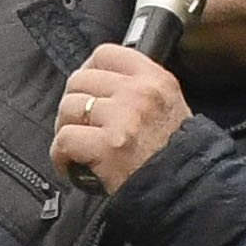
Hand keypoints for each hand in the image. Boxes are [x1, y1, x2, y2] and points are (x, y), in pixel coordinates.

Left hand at [51, 44, 187, 191]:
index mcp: (156, 79)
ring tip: (75, 144)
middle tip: (78, 123)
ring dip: (64, 128)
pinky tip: (69, 163)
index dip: (88, 70)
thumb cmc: (174, 155)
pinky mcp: (107, 147)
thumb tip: (99, 81)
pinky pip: (64, 139)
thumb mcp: (170, 106)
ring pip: (68, 108)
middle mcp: (140, 93)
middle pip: (80, 80)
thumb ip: (140, 88)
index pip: (105, 54)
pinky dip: (60, 154)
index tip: (86, 88)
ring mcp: (123, 119)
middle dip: (73, 103)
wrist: (185, 191)